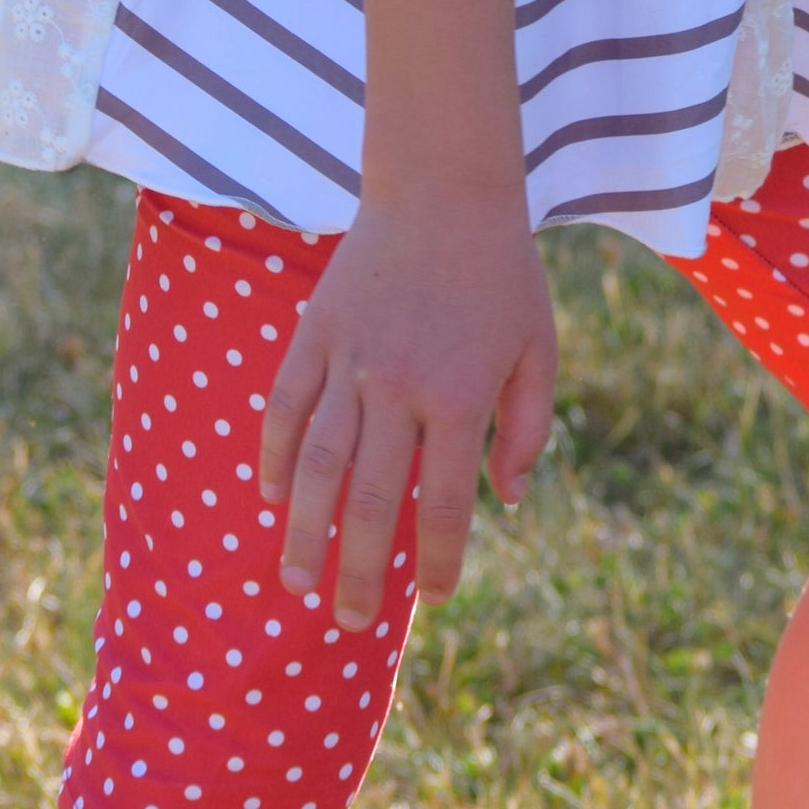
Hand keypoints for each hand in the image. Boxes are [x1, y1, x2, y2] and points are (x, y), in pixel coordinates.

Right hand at [258, 191, 558, 626]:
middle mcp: (399, 386)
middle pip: (372, 502)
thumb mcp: (538, 348)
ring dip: (302, 531)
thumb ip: (529, 429)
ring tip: (295, 582)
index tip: (436, 597)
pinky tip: (270, 497)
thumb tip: (506, 501)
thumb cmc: (501, 273)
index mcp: (460, 397)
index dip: (441, 560)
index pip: (445, 504)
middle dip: (360, 572)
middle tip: (350, 621)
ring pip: (315, 465)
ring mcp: (349, 359)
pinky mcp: (315, 332)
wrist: (444, 187)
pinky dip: (272, 455)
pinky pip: (284, 406)